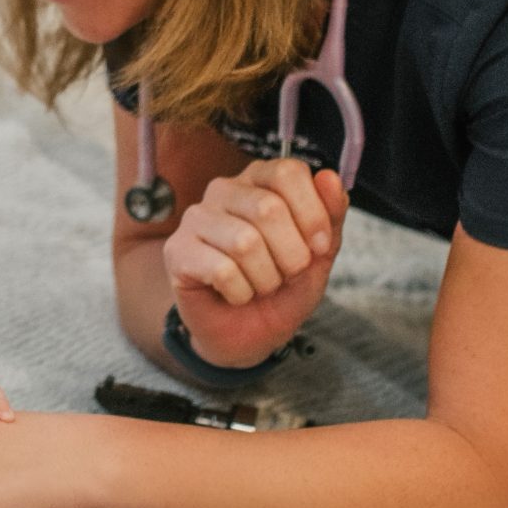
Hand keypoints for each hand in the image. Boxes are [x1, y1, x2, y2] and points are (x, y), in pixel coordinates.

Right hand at [161, 158, 347, 368]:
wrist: (250, 335)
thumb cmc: (282, 288)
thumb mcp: (319, 255)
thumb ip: (330, 216)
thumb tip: (330, 178)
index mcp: (259, 180)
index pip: (287, 172)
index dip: (313, 214)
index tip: (319, 247)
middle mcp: (223, 190)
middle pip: (268, 208)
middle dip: (291, 255)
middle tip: (286, 274)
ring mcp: (196, 219)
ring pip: (245, 242)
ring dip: (266, 278)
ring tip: (261, 286)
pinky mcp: (178, 251)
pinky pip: (221, 271)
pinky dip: (241, 293)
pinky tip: (236, 294)